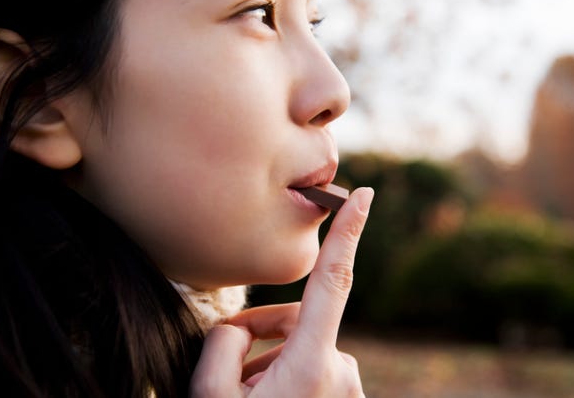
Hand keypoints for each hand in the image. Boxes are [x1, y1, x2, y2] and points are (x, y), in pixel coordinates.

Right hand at [190, 187, 373, 396]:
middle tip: (229, 361)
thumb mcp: (209, 394)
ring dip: (272, 357)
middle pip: (298, 319)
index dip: (347, 233)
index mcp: (312, 366)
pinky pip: (315, 370)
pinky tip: (264, 396)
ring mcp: (348, 390)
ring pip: (304, 347)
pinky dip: (289, 376)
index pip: (332, 282)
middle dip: (262, 328)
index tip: (364, 196)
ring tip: (242, 389)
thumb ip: (223, 342)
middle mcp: (341, 374)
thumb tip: (241, 329)